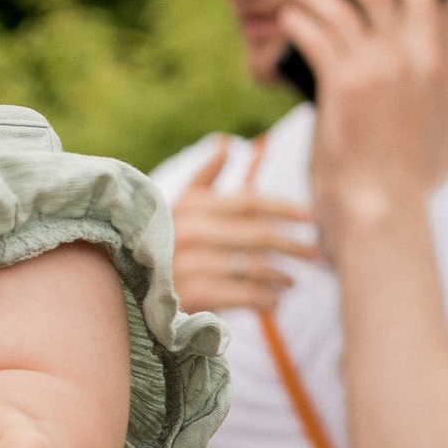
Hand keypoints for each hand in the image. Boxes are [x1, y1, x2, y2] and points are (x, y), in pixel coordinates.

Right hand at [170, 138, 316, 315]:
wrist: (131, 295)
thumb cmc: (165, 246)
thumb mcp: (180, 209)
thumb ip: (206, 179)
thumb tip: (226, 144)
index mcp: (189, 206)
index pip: (249, 201)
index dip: (284, 207)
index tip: (311, 216)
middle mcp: (188, 231)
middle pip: (258, 234)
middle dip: (292, 245)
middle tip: (315, 254)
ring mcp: (189, 264)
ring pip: (254, 267)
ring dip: (280, 276)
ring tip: (291, 282)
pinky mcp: (193, 296)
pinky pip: (245, 295)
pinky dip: (265, 300)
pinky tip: (274, 303)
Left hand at [276, 0, 447, 250]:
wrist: (377, 201)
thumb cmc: (382, 156)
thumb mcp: (398, 103)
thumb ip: (385, 65)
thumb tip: (350, 28)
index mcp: (428, 63)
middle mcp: (406, 59)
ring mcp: (375, 69)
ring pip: (338, 6)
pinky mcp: (341, 84)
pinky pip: (312, 32)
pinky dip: (296, 21)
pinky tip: (287, 23)